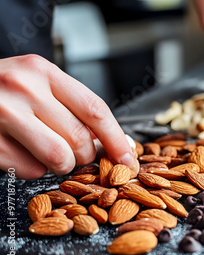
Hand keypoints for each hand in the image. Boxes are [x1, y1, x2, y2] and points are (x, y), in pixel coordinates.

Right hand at [0, 54, 135, 179]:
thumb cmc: (3, 91)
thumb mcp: (38, 84)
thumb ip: (72, 107)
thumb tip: (114, 144)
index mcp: (43, 72)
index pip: (96, 109)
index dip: (117, 139)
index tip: (129, 158)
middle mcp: (23, 88)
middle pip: (81, 138)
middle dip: (85, 155)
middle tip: (74, 152)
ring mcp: (2, 114)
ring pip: (59, 158)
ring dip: (62, 165)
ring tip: (49, 153)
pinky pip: (31, 170)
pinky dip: (34, 170)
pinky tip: (23, 153)